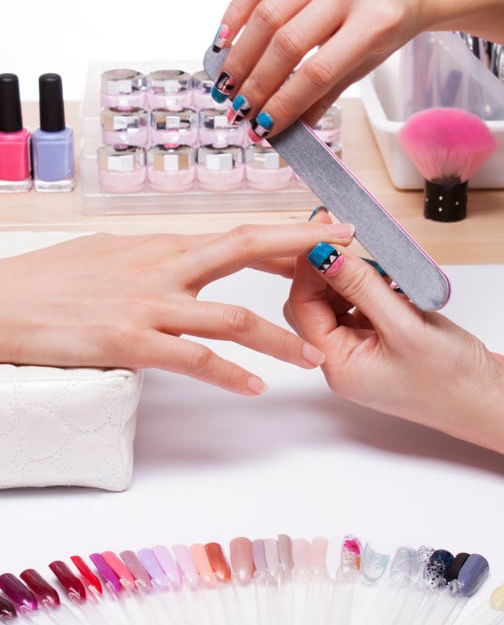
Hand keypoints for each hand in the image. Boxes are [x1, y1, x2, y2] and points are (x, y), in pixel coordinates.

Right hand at [0, 221, 353, 395]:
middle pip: (246, 247)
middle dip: (302, 249)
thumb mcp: (109, 253)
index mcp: (161, 246)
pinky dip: (228, 373)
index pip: (236, 237)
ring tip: (315, 356)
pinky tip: (254, 387)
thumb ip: (153, 257)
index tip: (321, 240)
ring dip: (280, 335)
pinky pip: (191, 358)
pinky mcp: (129, 341)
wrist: (0, 302)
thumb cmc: (51, 280)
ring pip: (231, 314)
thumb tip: (182, 256)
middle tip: (348, 255)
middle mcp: (163, 266)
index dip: (285, 238)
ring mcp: (148, 303)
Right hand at [209, 0, 426, 137]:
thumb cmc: (385, 23)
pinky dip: (235, 13)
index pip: (318, 72)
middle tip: (238, 110)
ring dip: (241, 56)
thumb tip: (284, 129)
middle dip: (257, 84)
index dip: (284, 102)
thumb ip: (324, 95)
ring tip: (226, 85)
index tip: (262, 126)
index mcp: (376, 22)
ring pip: (267, 14)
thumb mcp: (366, 64)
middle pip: (288, 43)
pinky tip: (224, 42)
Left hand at [284, 228, 503, 474]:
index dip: (309, 268)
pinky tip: (395, 278)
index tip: (325, 235)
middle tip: (350, 240)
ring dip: (355, 277)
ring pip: (341, 302)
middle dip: (329, 270)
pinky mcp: (387, 342)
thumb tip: (325, 256)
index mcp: (340, 365)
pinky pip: (367, 307)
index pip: (302, 307)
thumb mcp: (405, 327)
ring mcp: (366, 351)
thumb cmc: (454, 382)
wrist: (496, 405)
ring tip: (382, 263)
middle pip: (315, 304)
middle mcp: (346, 359)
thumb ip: (363, 288)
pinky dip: (376, 287)